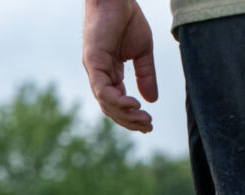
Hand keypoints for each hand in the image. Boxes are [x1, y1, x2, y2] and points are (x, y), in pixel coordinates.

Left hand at [82, 0, 157, 132]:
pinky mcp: (92, 61)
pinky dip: (116, 100)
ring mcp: (94, 69)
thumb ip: (146, 75)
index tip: (148, 124)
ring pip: (106, 102)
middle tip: (148, 127)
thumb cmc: (127, 18)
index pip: (118, 102)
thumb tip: (151, 101)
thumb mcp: (142, 52)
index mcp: (110, 74)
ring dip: (125, 114)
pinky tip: (133, 105)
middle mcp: (99, 75)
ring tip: (143, 120)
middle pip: (111, 107)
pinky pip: (102, 88)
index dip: (132, 116)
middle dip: (130, 121)